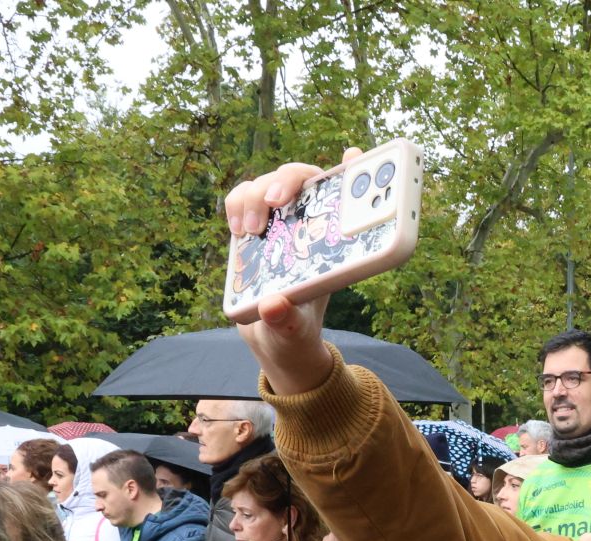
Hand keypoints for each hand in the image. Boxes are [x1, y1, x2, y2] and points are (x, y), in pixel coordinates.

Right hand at [224, 150, 363, 394]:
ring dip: (257, 195)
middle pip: (302, 179)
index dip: (353, 171)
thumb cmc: (294, 327)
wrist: (271, 335)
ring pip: (269, 183)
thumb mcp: (294, 330)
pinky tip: (238, 228)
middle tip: (276, 201)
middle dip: (289, 181)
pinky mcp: (252, 225)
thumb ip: (286, 320)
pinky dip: (237, 204)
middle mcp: (306, 223)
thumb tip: (273, 305)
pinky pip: (242, 198)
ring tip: (251, 229)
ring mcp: (278, 221)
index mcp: (332, 242)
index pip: (346, 197)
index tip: (353, 156)